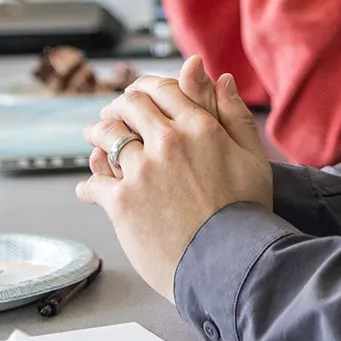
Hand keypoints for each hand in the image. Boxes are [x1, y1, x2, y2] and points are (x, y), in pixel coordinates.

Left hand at [77, 56, 273, 300]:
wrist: (229, 262)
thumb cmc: (246, 214)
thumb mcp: (253, 158)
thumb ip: (235, 116)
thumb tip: (223, 79)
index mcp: (200, 127)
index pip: (162, 90)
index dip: (146, 88)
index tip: (138, 94)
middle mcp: (168, 141)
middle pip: (130, 106)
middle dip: (118, 106)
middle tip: (112, 113)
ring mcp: (142, 170)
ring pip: (106, 136)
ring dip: (97, 133)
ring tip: (93, 138)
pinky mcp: (122, 201)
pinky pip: (94, 183)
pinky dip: (88, 185)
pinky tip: (88, 190)